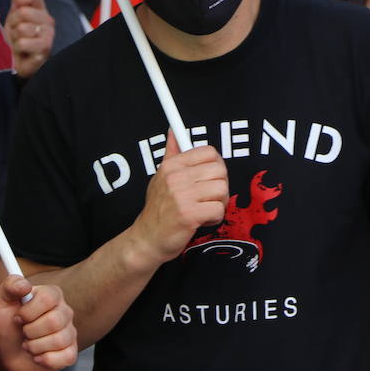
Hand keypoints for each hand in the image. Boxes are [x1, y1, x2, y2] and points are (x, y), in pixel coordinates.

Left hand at [0, 274, 77, 370]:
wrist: (4, 352)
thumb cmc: (5, 325)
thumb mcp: (1, 302)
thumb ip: (10, 286)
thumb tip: (24, 284)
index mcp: (51, 295)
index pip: (49, 298)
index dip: (30, 311)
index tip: (18, 317)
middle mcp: (63, 312)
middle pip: (54, 321)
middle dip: (30, 331)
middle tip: (23, 332)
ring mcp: (69, 333)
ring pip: (59, 340)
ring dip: (35, 347)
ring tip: (28, 344)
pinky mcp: (69, 352)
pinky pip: (66, 357)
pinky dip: (46, 360)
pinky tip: (37, 356)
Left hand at [4, 0, 55, 78]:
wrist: (19, 63)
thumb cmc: (18, 39)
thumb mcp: (14, 18)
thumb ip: (17, 2)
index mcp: (41, 11)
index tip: (16, 6)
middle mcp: (47, 21)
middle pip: (24, 12)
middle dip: (13, 23)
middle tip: (15, 31)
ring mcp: (48, 36)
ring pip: (22, 29)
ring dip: (14, 38)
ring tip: (18, 43)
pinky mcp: (44, 50)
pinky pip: (23, 43)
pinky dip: (17, 49)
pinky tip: (22, 52)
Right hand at [127, 131, 228, 269]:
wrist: (147, 239)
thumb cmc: (158, 210)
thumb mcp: (161, 178)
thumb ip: (172, 154)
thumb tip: (173, 131)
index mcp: (171, 166)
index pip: (209, 152)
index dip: (216, 166)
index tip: (210, 178)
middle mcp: (176, 178)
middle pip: (220, 171)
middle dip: (220, 186)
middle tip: (209, 198)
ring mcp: (182, 196)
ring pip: (222, 190)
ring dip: (218, 203)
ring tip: (204, 210)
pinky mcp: (189, 215)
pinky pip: (218, 209)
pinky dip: (215, 218)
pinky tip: (202, 221)